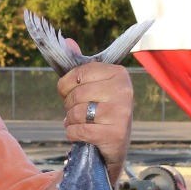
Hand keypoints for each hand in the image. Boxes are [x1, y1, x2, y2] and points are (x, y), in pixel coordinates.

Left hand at [56, 43, 133, 183]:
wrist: (111, 148)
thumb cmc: (98, 113)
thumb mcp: (91, 88)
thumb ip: (79, 67)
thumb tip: (67, 41)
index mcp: (118, 74)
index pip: (78, 73)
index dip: (66, 86)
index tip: (71, 93)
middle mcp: (124, 90)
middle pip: (75, 93)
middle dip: (69, 106)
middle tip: (80, 113)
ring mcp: (122, 112)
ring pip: (76, 112)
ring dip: (72, 121)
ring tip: (84, 124)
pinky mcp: (115, 134)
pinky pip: (78, 130)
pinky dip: (73, 134)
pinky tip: (84, 135)